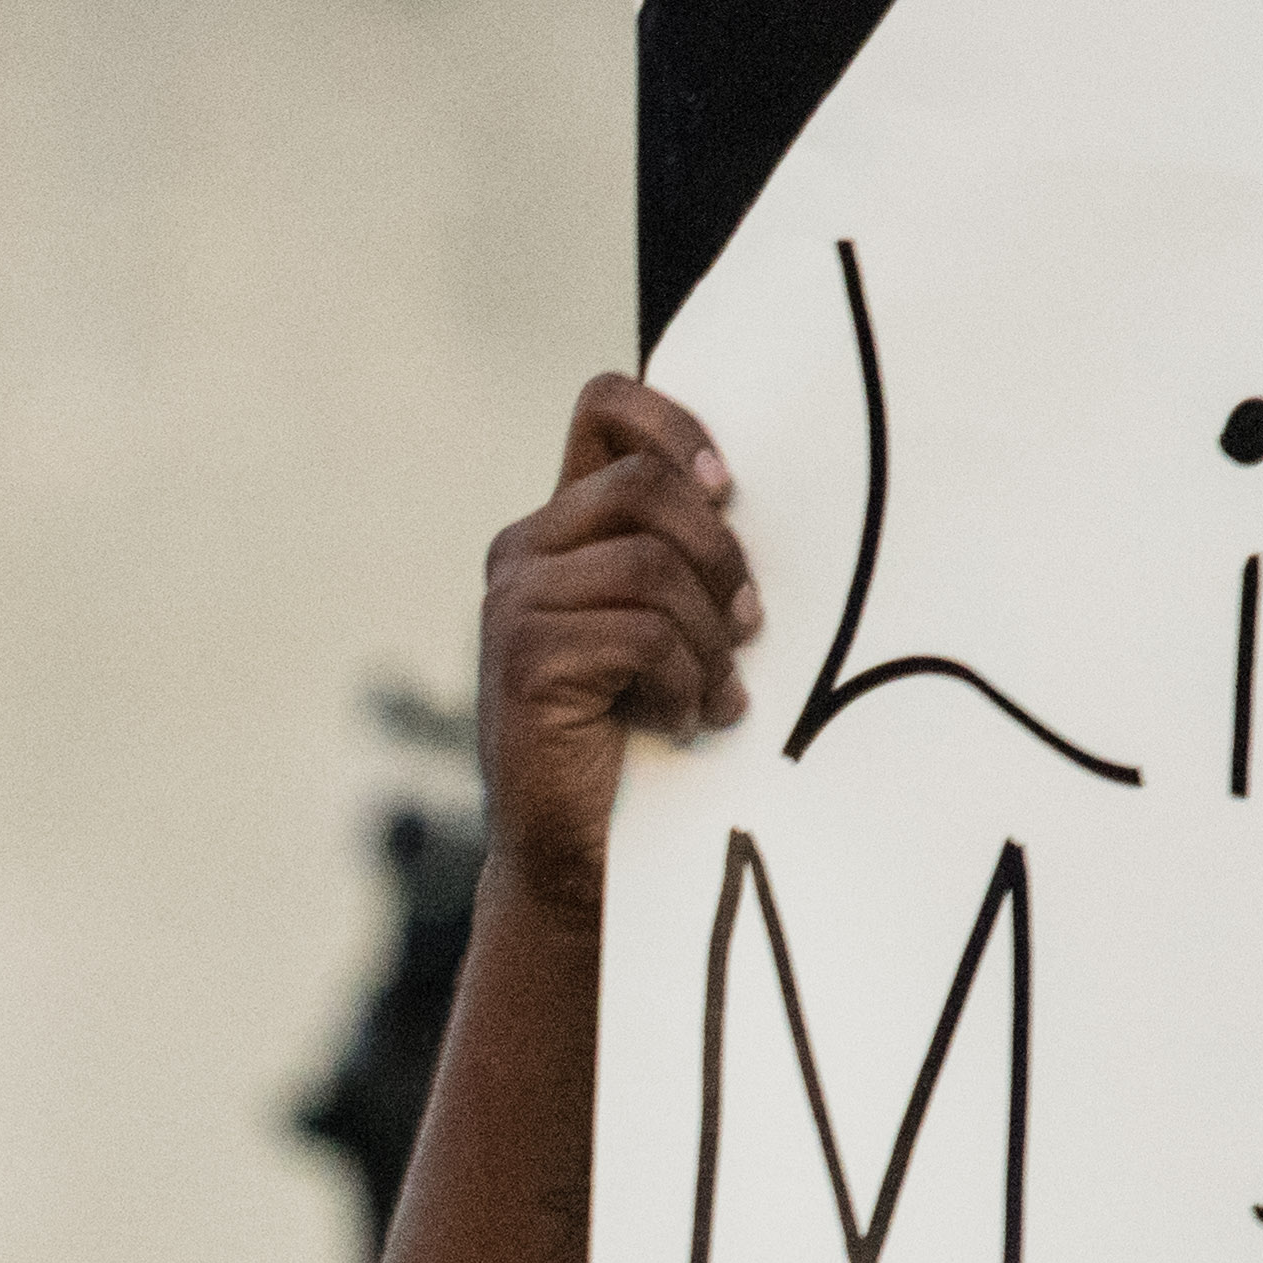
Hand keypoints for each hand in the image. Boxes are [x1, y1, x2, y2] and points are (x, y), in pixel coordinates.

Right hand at [473, 376, 755, 920]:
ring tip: (713, 690)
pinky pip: (642, 634)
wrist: (574, 855)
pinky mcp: (528, 659)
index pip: (606, 406)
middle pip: (644, 485)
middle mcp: (522, 553)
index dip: (677, 426)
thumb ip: (675, 553)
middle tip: (746, 624)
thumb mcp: (659, 624)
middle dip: (718, 553)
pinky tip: (681, 721)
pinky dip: (684, 683)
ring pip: (652, 565)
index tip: (729, 490)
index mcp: (557, 528)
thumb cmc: (631, 738)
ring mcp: (514, 605)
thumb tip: (747, 493)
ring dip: (707, 637)